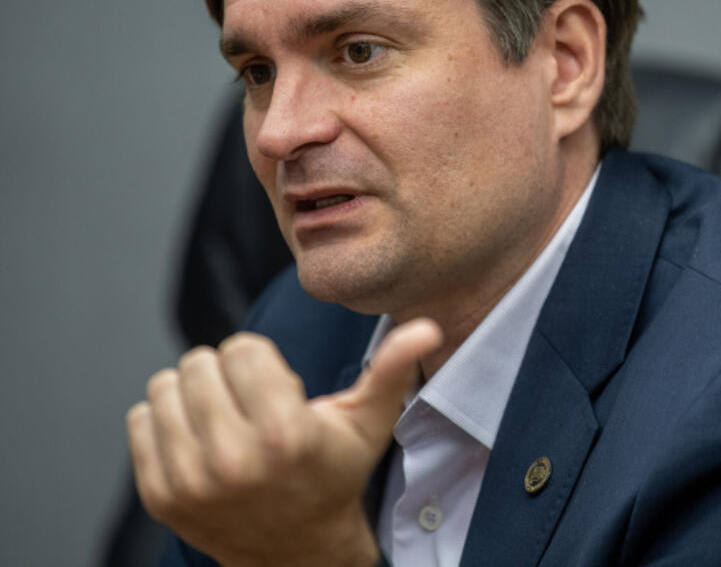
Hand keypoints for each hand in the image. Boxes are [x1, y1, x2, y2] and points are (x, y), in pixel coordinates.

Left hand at [127, 318, 442, 566]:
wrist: (296, 552)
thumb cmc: (333, 474)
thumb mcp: (368, 422)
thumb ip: (392, 370)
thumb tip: (426, 329)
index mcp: (285, 433)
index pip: (242, 348)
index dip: (261, 361)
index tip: (276, 388)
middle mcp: (234, 459)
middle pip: (200, 362)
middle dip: (225, 372)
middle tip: (248, 402)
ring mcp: (192, 480)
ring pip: (166, 386)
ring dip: (193, 393)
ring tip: (223, 418)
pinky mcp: (161, 495)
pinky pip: (141, 420)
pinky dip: (166, 421)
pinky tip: (200, 439)